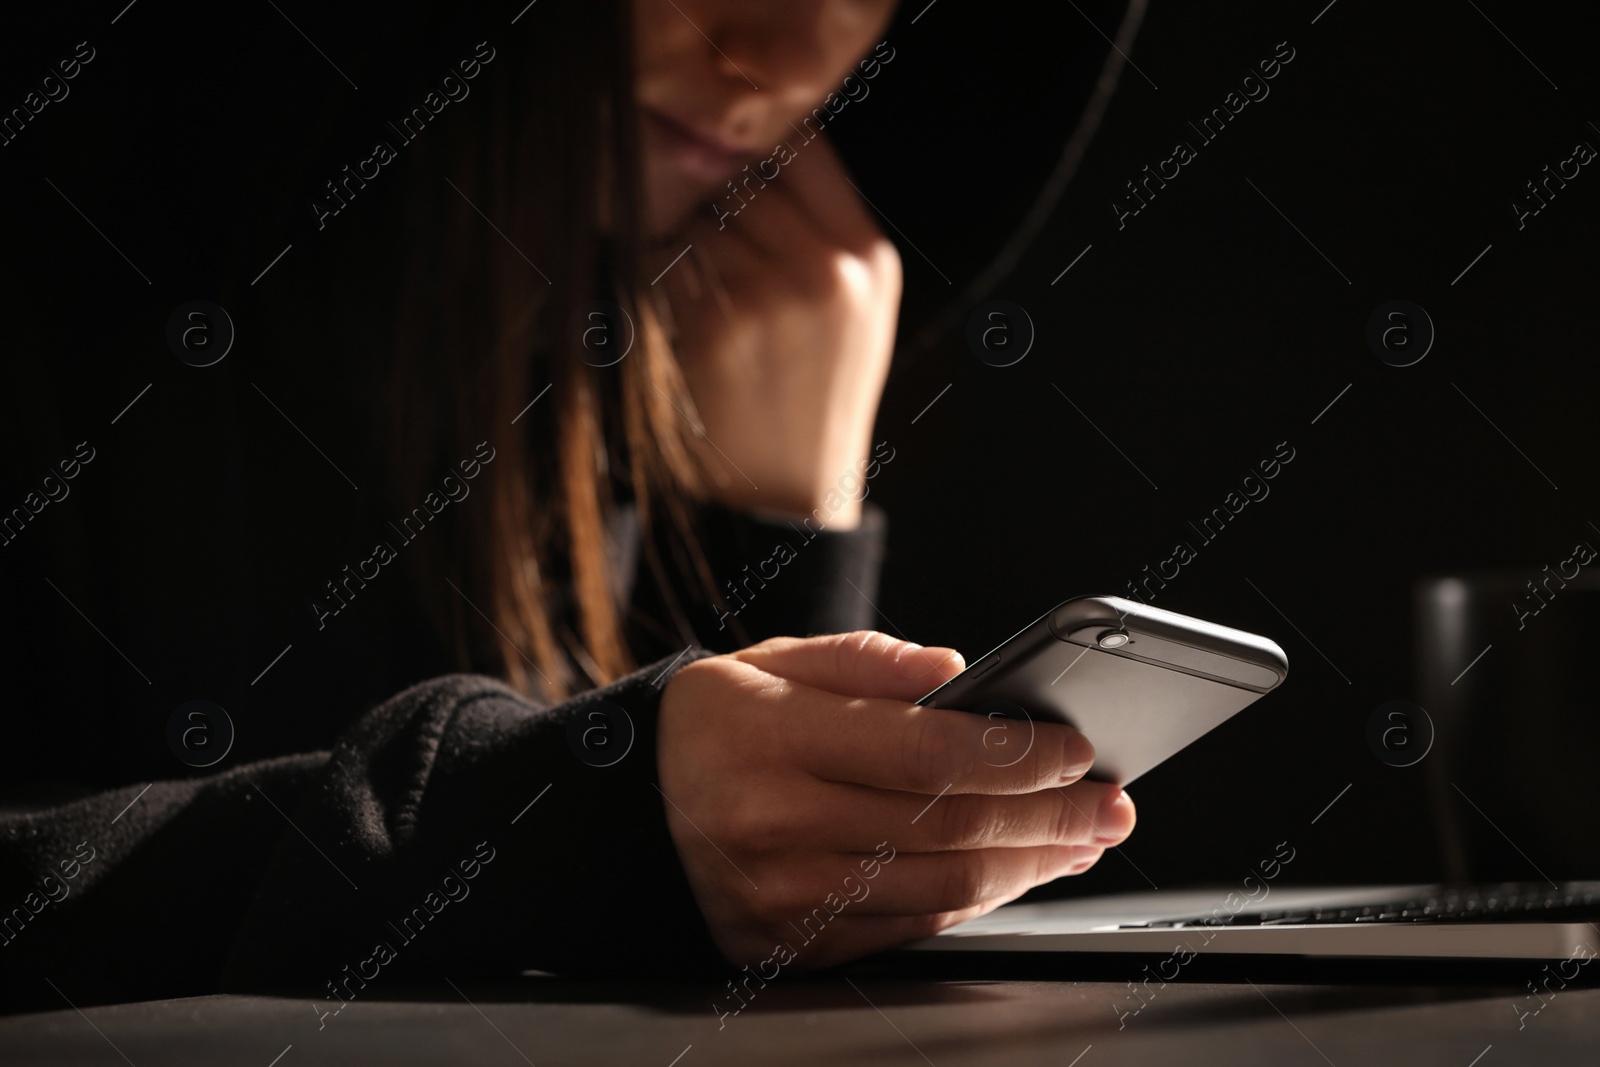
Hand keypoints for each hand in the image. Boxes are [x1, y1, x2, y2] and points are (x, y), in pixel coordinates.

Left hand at [655, 135, 900, 526]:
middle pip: (744, 175)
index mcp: (869, 257)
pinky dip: (660, 279)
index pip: (804, 142)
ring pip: (701, 218)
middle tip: (696, 231)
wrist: (789, 495)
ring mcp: (776, 295)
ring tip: (694, 286)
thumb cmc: (814, 398)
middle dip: (710, 196)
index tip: (726, 157)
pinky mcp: (721, 325)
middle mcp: (831, 268)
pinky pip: (669, 264)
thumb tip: (747, 150)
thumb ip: (822, 233)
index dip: (754, 141)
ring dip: (681, 240)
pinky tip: (678, 315)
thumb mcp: (853, 312)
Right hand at [657, 631, 1136, 969]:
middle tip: (1110, 803)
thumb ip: (864, 660)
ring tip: (1082, 838)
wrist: (635, 808)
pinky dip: (976, 900)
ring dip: (1028, 865)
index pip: (921, 751)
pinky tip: (1015, 872)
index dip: (1014, 754)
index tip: (1076, 748)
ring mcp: (782, 896)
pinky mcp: (792, 944)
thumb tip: (956, 672)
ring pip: (940, 885)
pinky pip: (909, 927)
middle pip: (946, 825)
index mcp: (770, 738)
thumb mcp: (772, 660)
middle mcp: (774, 824)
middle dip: (1048, 815)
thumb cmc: (719, 724)